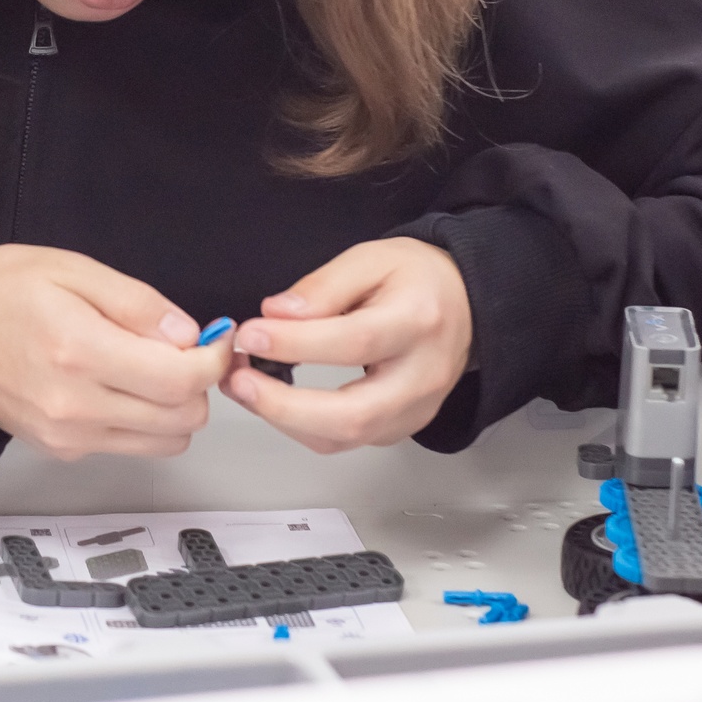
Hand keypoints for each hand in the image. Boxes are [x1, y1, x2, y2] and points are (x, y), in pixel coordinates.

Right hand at [0, 244, 232, 461]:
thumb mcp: (72, 269)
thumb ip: (137, 302)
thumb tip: (189, 335)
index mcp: (78, 350)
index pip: (180, 380)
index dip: (213, 360)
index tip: (215, 340)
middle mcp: (74, 404)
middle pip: (182, 419)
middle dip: (196, 383)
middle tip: (179, 349)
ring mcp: (67, 435)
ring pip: (164, 441)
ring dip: (172, 408)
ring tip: (148, 368)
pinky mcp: (61, 450)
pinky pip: (129, 446)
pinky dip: (140, 421)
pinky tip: (117, 385)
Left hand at [221, 238, 472, 452]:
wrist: (463, 304)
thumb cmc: (416, 280)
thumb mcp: (369, 259)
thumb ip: (322, 288)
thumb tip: (276, 315)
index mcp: (417, 321)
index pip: (354, 342)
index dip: (296, 344)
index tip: (250, 335)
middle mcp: (422, 374)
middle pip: (354, 413)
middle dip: (285, 406)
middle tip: (238, 381)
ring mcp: (415, 409)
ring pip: (347, 437)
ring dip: (285, 420)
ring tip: (244, 387)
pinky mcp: (401, 427)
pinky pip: (347, 441)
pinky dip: (303, 427)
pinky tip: (275, 400)